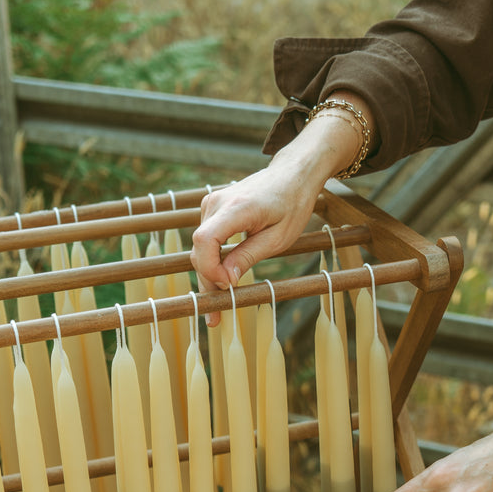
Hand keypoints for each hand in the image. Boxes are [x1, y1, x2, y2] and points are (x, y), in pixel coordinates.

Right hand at [190, 165, 322, 324]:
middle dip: (208, 283)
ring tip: (220, 305)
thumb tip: (226, 281)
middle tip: (216, 316)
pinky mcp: (212, 209)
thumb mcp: (278, 237)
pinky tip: (221, 282)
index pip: (205, 241)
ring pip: (201, 248)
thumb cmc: (292, 204)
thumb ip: (249, 256)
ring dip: (210, 275)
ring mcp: (211, 204)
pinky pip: (207, 241)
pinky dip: (213, 262)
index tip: (227, 287)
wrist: (292, 174)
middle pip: (200, 249)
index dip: (210, 269)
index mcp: (237, 208)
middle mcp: (216, 203)